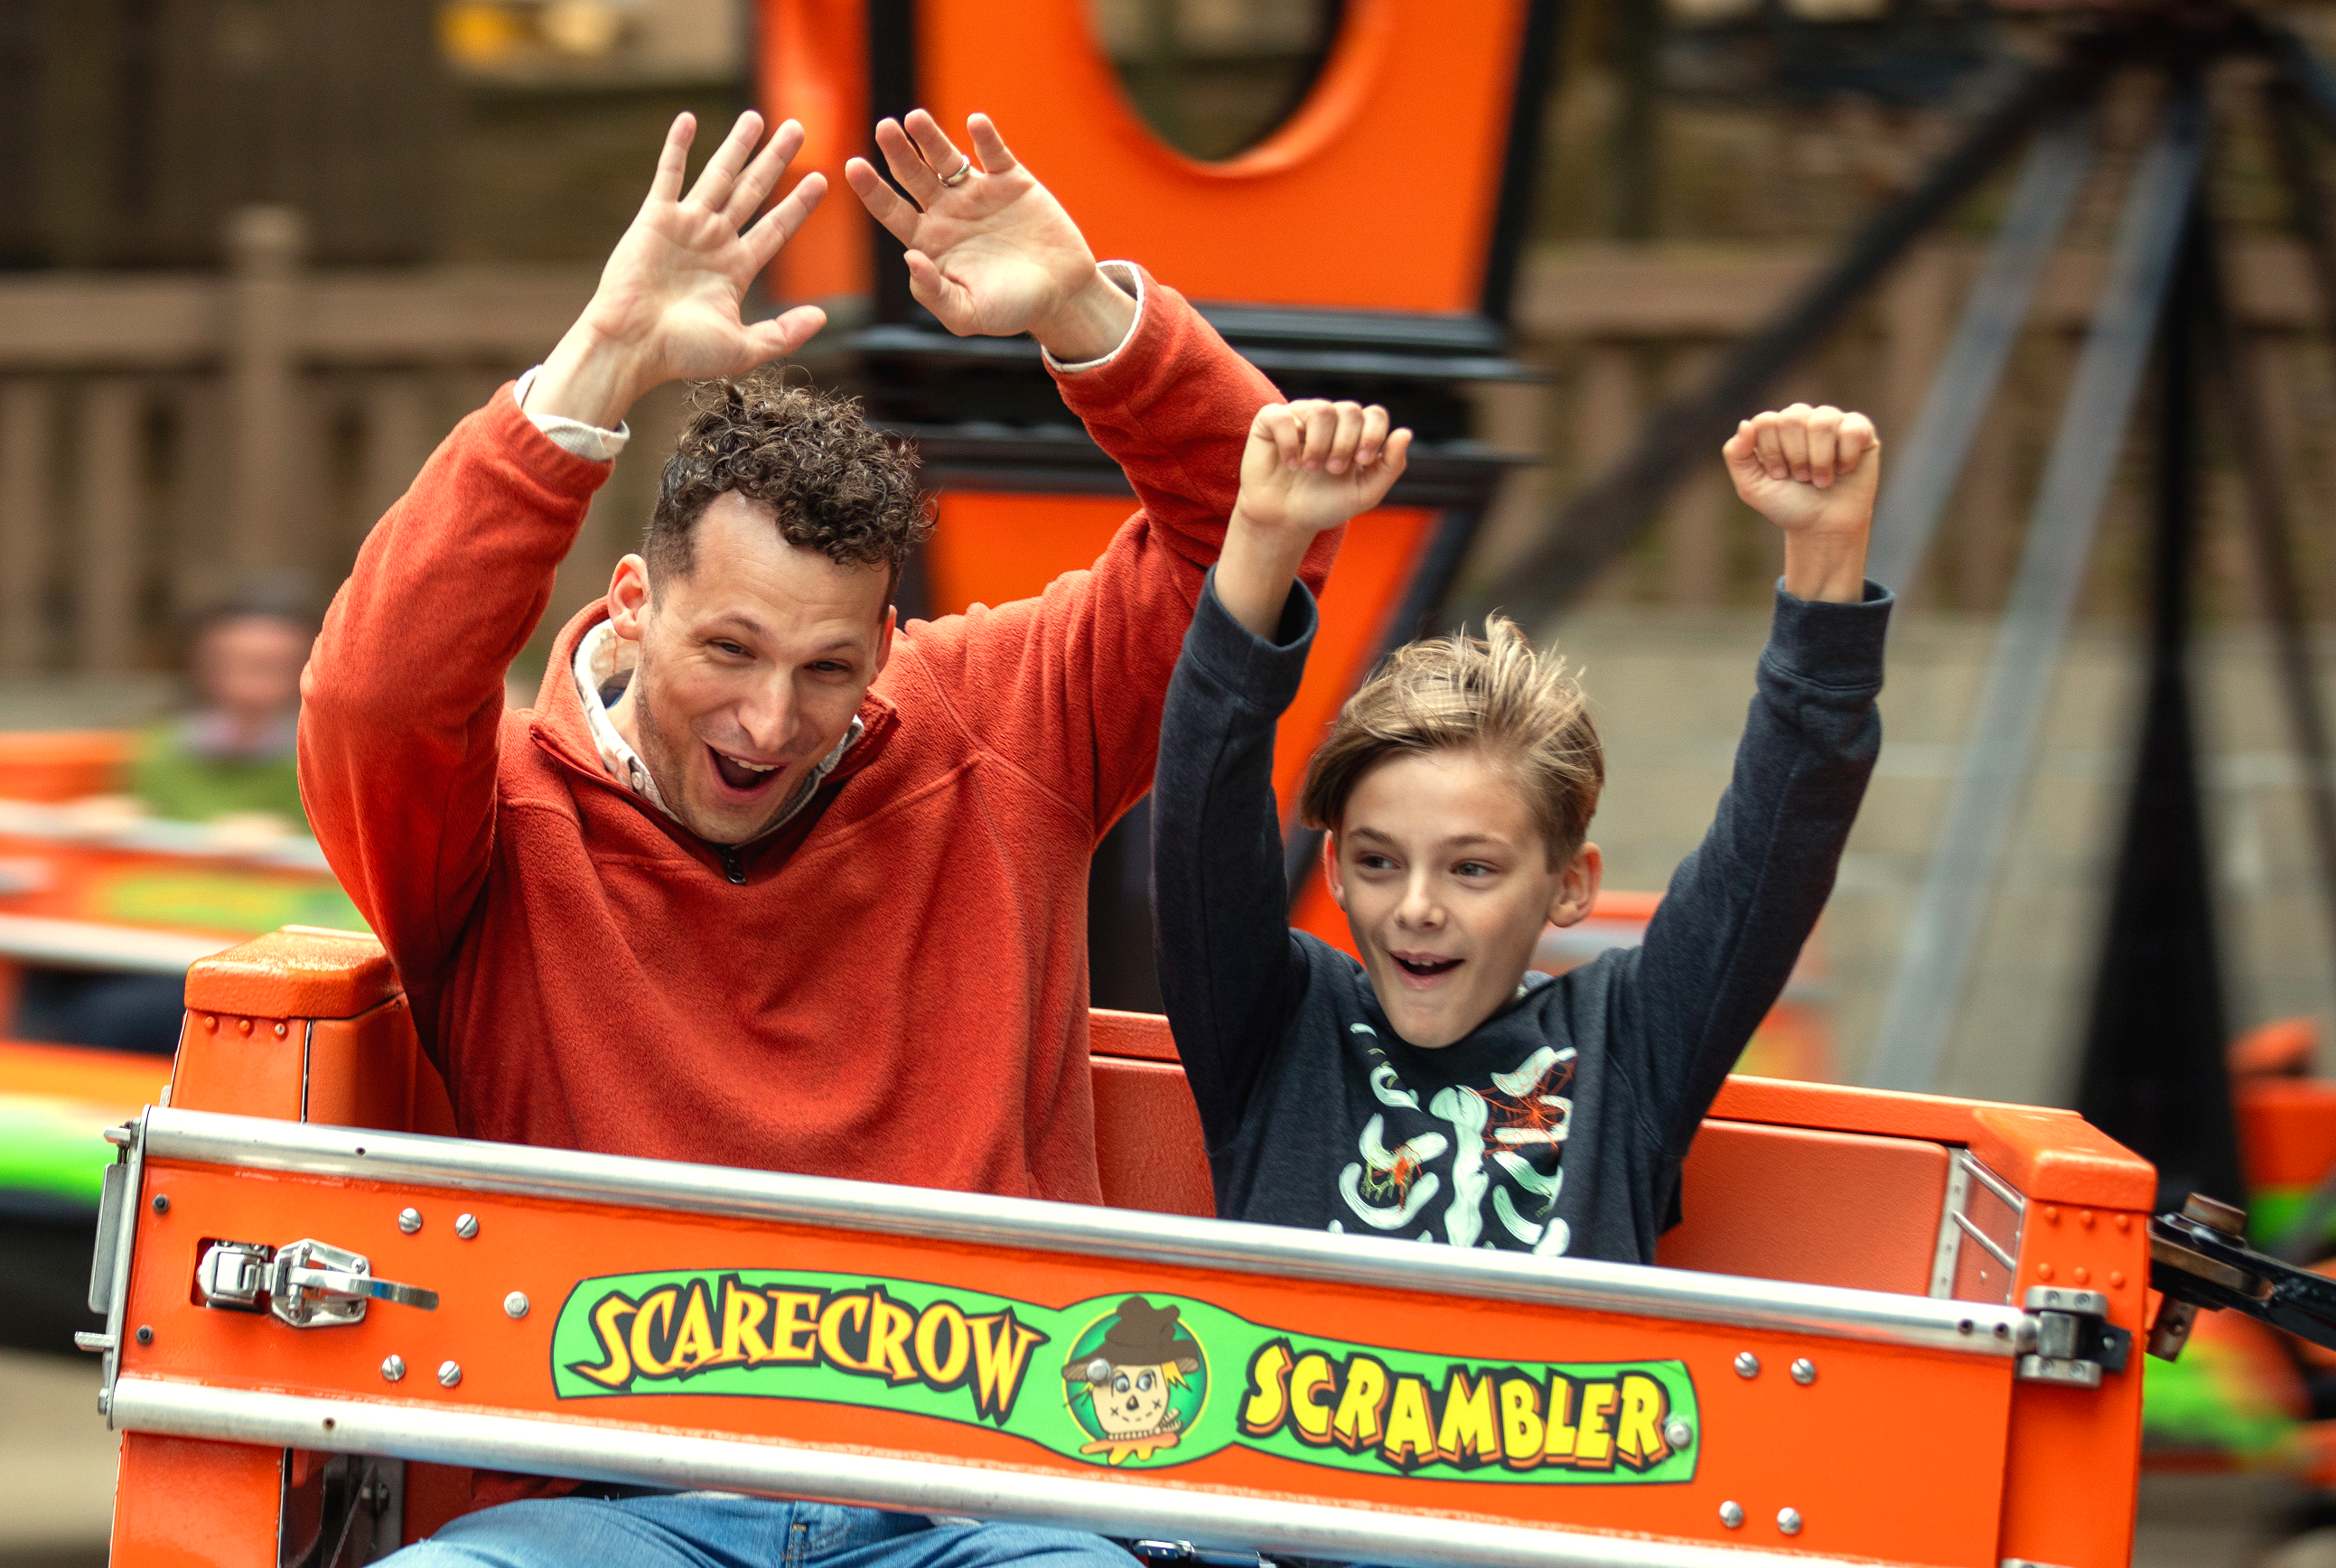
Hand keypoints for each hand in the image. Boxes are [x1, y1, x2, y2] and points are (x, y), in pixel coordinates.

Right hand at [528, 112, 830, 429]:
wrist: (631, 346)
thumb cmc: (682, 353)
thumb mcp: (744, 348)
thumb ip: (783, 332)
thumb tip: (823, 317)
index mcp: (736, 270)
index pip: (776, 228)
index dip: (798, 204)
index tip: (821, 179)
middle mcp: (714, 243)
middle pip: (753, 191)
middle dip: (776, 160)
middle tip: (798, 129)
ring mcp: (685, 227)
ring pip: (718, 175)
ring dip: (737, 145)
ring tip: (757, 118)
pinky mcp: (655, 218)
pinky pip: (669, 174)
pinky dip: (677, 146)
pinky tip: (688, 119)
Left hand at [844, 110, 1132, 362]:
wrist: (1063, 295)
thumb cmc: (1011, 311)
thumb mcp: (968, 314)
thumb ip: (934, 293)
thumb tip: (911, 259)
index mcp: (930, 242)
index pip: (892, 211)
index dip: (872, 189)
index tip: (853, 166)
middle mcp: (948, 212)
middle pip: (913, 176)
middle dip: (897, 152)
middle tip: (884, 128)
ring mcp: (979, 194)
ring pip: (947, 159)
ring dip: (930, 137)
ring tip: (915, 118)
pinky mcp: (1012, 181)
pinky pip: (995, 153)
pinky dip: (985, 138)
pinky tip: (975, 123)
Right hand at [1232, 401, 1412, 538]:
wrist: (1285, 521)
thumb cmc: (1324, 505)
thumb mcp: (1366, 493)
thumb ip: (1391, 465)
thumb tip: (1406, 432)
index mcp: (1355, 433)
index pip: (1375, 414)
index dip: (1373, 434)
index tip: (1362, 461)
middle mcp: (1329, 419)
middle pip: (1350, 410)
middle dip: (1345, 443)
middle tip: (1333, 470)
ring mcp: (1300, 416)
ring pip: (1321, 409)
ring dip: (1319, 445)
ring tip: (1309, 469)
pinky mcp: (1270, 421)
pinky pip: (1284, 416)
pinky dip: (1289, 443)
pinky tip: (1289, 463)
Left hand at [1723, 403, 1878, 602]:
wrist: (1823, 527)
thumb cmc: (1787, 505)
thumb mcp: (1751, 486)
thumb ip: (1736, 455)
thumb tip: (1745, 423)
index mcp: (1775, 428)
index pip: (1766, 420)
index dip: (1772, 451)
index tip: (1778, 475)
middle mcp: (1803, 419)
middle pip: (1793, 417)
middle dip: (1795, 456)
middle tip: (1801, 478)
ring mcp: (1832, 422)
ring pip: (1822, 421)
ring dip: (1819, 459)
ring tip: (1821, 479)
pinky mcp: (1860, 430)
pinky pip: (1852, 428)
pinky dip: (1845, 456)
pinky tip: (1843, 470)